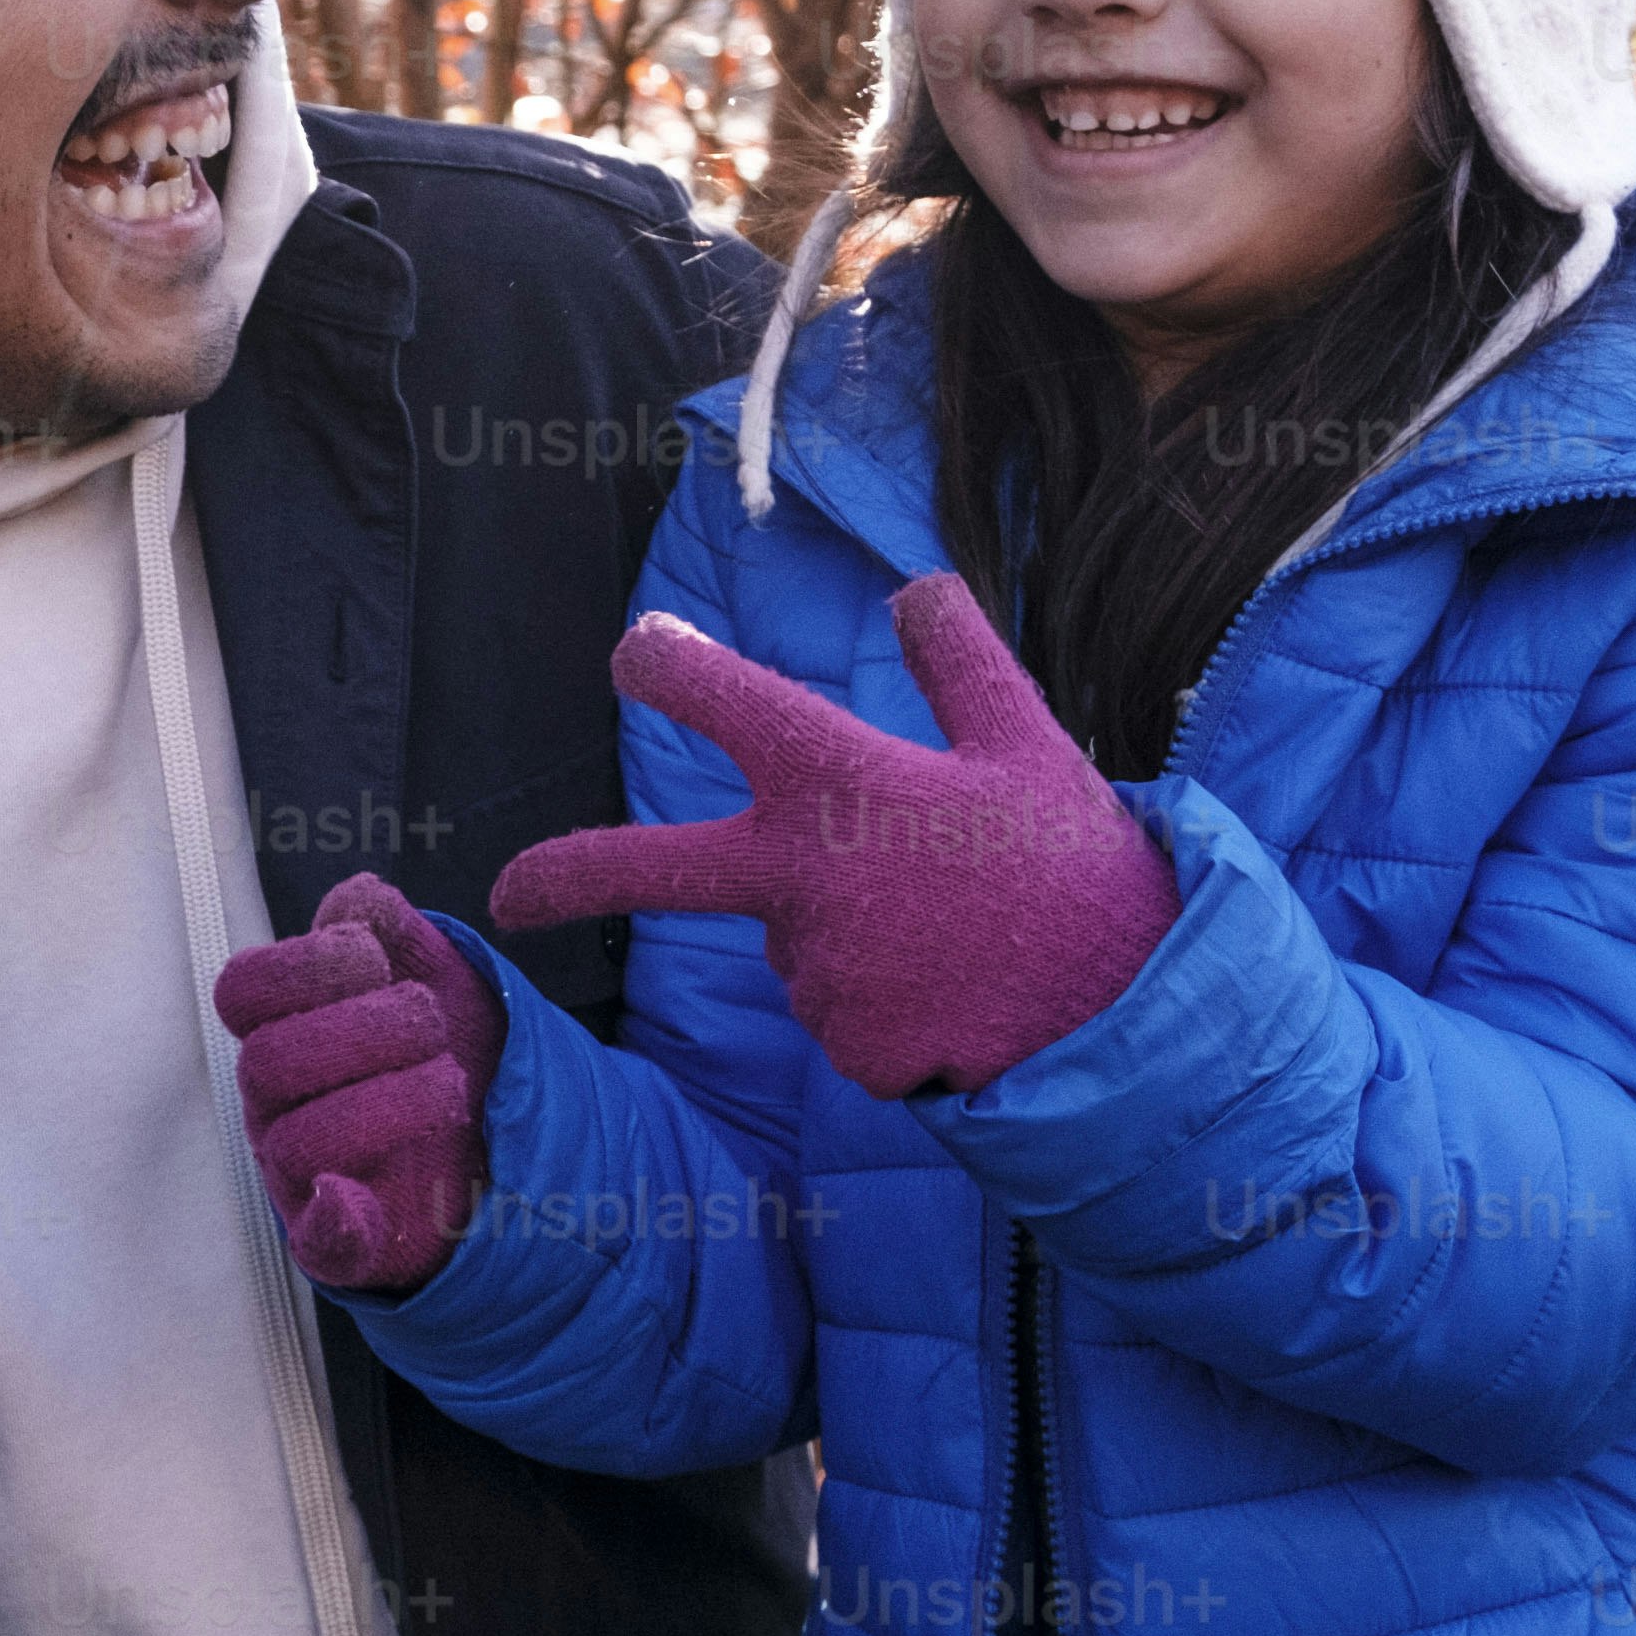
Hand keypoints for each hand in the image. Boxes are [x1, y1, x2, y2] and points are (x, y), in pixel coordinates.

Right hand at [214, 880, 505, 1292]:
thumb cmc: (447, 1049)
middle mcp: (279, 1102)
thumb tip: (357, 901)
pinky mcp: (342, 1240)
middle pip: (268, 1062)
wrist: (500, 1146)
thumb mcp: (438, 975)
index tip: (369, 957)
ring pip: (299, 1140)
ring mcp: (302, 1173)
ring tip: (451, 1084)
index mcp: (287, 1031)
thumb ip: (397, 931)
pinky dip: (334, 1220)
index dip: (301, 965)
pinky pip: (318, 1241)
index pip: (244, 992)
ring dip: (384, 1103)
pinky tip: (357, 1197)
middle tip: (430, 1023)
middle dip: (360, 1031)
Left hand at [489, 577, 1164, 1104]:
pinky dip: (887, 996)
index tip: (636, 650)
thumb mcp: (1030, 745)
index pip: (733, 706)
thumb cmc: (1076, 868)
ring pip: (801, 938)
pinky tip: (957, 988)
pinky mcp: (845, 1050)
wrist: (1132, 1017)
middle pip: (654, 872)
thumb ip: (961, 662)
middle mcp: (805, 882)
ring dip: (855, 930)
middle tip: (503, 896)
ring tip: (961, 931)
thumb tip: (917, 584)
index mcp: (844, 788)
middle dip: (568, 877)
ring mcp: (817, 975)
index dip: (672, 669)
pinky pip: (843, 1008)